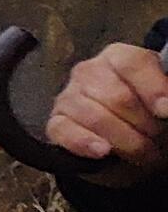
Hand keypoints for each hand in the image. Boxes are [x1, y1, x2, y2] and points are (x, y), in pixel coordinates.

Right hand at [44, 38, 167, 170]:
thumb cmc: (149, 115)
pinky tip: (103, 151)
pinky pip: (65, 131)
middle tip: (157, 137)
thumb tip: (164, 107)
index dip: (151, 87)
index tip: (165, 111)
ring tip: (142, 153)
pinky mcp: (56, 123)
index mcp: (118, 58)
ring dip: (125, 141)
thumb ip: (164, 95)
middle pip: (117, 96)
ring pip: (96, 117)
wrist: (128, 142)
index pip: (131, 63)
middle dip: (142, 123)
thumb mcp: (162, 103)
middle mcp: (88, 72)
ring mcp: (68, 97)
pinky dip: (85, 142)